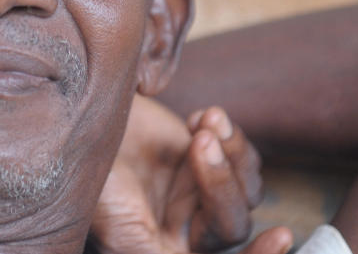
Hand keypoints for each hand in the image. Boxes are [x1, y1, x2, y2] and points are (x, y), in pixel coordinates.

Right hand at [89, 95, 291, 253]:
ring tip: (205, 122)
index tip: (282, 236)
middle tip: (200, 143)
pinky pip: (240, 154)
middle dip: (222, 183)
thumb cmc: (90, 181)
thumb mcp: (122, 231)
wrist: (76, 124)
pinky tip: (199, 118)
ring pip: (247, 186)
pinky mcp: (200, 157)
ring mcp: (196, 191)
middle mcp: (187, 228)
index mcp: (167, 251)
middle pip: (234, 221)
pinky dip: (229, 135)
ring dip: (231, 153)